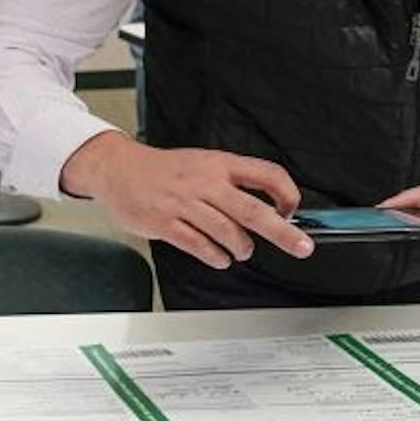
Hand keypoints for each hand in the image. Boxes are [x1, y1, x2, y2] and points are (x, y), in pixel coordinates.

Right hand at [58, 130, 313, 269]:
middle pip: (253, 210)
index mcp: (219, 164)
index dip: (286, 193)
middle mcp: (204, 182)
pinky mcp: (165, 223)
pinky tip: (219, 258)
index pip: (266, 174)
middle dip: (283, 232)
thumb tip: (267, 206)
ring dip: (242, 248)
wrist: (118, 169)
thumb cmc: (163, 170)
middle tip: (302, 246)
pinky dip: (216, 256)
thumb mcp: (202, 162)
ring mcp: (184, 204)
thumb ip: (231, 181)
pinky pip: (200, 246)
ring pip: (227, 232)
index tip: (291, 210)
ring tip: (242, 251)